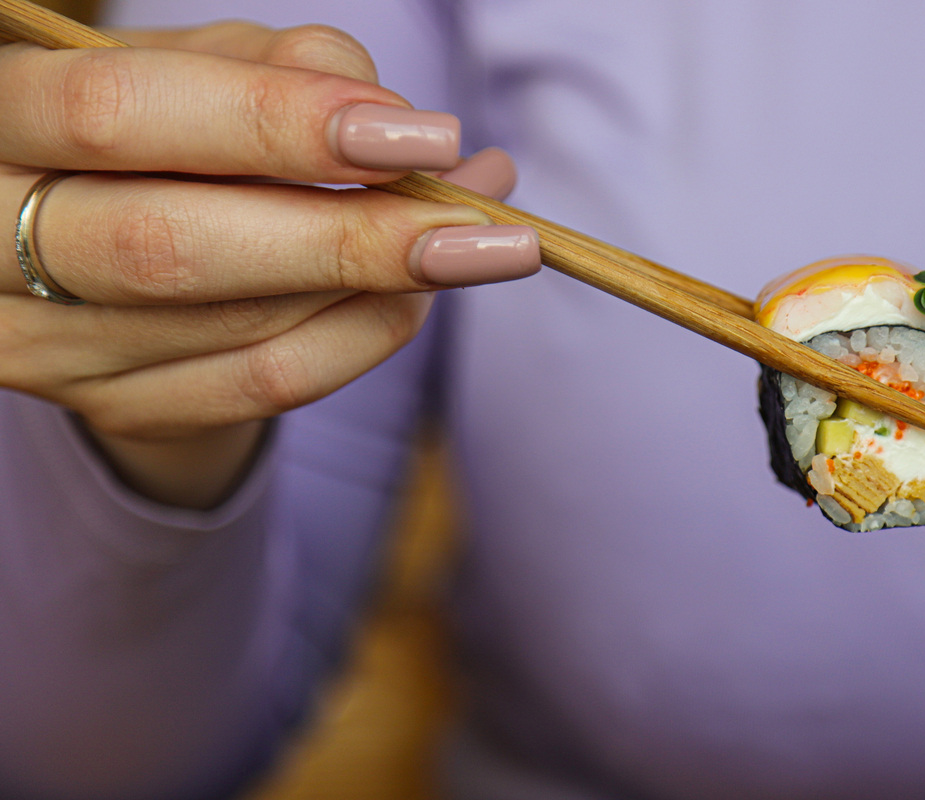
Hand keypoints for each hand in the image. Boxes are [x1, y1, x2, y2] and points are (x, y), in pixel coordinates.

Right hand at [0, 23, 537, 507]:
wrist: (95, 236)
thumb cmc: (160, 128)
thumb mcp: (197, 67)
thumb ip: (283, 70)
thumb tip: (398, 123)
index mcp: (2, 120)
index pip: (125, 116)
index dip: (277, 124)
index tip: (422, 136)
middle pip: (172, 249)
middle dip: (350, 238)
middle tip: (487, 229)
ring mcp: (47, 344)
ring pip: (232, 333)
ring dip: (383, 291)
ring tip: (481, 240)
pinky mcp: (116, 406)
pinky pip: (258, 390)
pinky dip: (360, 341)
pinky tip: (419, 296)